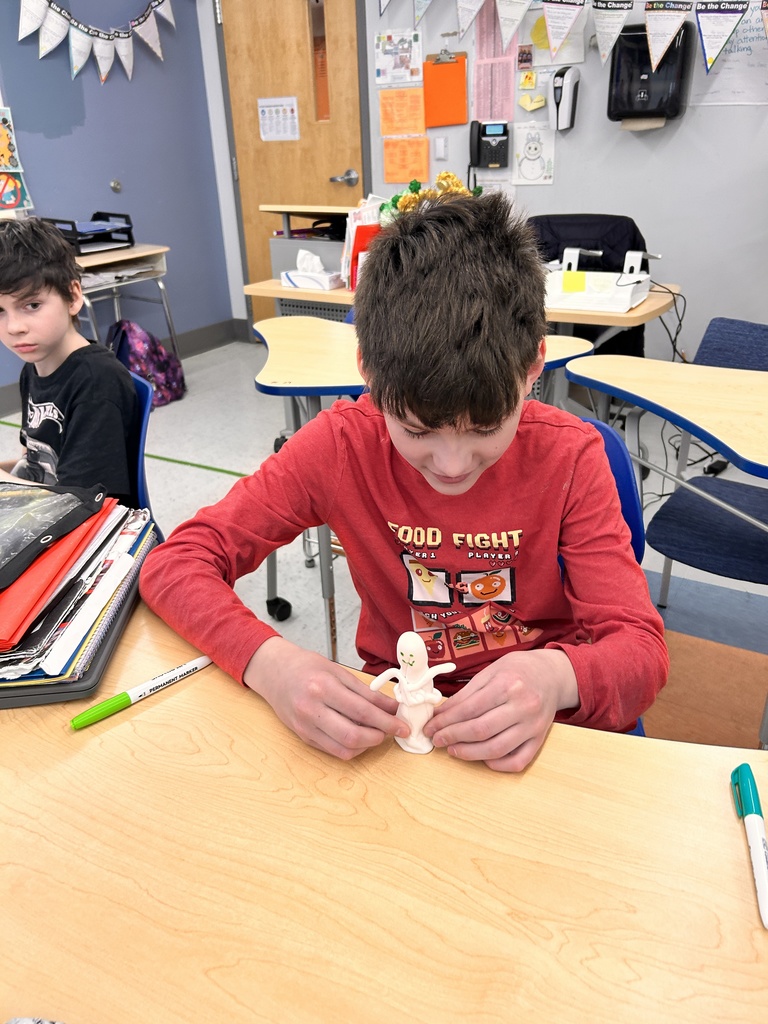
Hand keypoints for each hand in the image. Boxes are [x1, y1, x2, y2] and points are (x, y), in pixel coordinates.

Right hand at [243, 637, 408, 759]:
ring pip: (345, 749)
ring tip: (377, 732)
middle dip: (380, 736)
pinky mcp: (303, 737)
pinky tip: (360, 737)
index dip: (388, 721)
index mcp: (323, 687)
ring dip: (368, 745)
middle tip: (394, 730)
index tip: (403, 725)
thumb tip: (392, 707)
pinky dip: (352, 748)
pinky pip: (333, 751)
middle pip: (354, 735)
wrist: (274, 672)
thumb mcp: (339, 671)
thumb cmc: (307, 667)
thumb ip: (366, 692)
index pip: (363, 711)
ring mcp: (306, 726)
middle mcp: (312, 710)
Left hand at [423, 649, 578, 771]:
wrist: (552, 675)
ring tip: (453, 750)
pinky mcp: (540, 739)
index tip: (430, 727)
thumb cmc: (518, 670)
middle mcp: (523, 706)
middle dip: (452, 738)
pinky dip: (498, 765)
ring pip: (497, 749)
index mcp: (507, 684)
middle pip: (480, 730)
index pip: (468, 709)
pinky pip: (518, 761)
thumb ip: (466, 693)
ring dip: (469, 754)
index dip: (445, 721)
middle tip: (437, 740)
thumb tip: (441, 713)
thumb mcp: (490, 671)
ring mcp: (533, 725)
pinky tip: (483, 759)